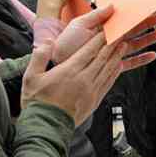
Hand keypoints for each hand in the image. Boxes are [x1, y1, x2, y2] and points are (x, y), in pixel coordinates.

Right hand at [21, 24, 155, 126]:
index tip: (107, 29)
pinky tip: (119, 66)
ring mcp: (91, 90)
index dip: (99, 39)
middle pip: (102, 57)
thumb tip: (46, 42)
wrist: (45, 127)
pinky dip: (115, 72)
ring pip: (108, 69)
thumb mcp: (31, 77)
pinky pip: (108, 82)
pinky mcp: (95, 100)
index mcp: (69, 71)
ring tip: (124, 45)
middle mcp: (84, 79)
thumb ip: (39, 57)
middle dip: (113, 43)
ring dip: (117, 56)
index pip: (89, 50)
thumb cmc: (36, 101)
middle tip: (122, 32)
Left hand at [51, 4, 155, 70]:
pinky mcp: (112, 66)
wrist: (57, 64)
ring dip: (148, 39)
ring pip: (135, 45)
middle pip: (132, 30)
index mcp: (103, 27)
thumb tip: (113, 5)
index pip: (123, 18)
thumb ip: (97, 15)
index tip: (148, 7)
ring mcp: (111, 53)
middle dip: (147, 24)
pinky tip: (152, 55)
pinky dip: (142, 59)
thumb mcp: (79, 24)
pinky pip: (130, 62)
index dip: (136, 13)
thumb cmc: (65, 44)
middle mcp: (109, 39)